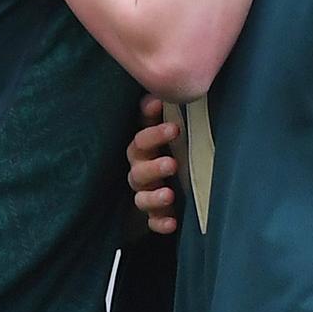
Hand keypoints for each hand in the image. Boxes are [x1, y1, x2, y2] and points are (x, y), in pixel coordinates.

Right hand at [127, 95, 182, 234]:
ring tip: (169, 194)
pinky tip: (172, 222)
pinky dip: (160, 223)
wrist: (169, 189)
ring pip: (141, 196)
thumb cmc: (172, 152)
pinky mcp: (152, 215)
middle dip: (153, 164)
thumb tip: (174, 88)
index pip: (141, 135)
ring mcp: (145, 192)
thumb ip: (171, 114)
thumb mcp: (170, 133)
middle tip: (172, 163)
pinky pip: (151, 221)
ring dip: (154, 196)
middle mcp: (140, 169)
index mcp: (144, 147)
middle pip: (138, 166)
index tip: (167, 118)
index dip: (151, 126)